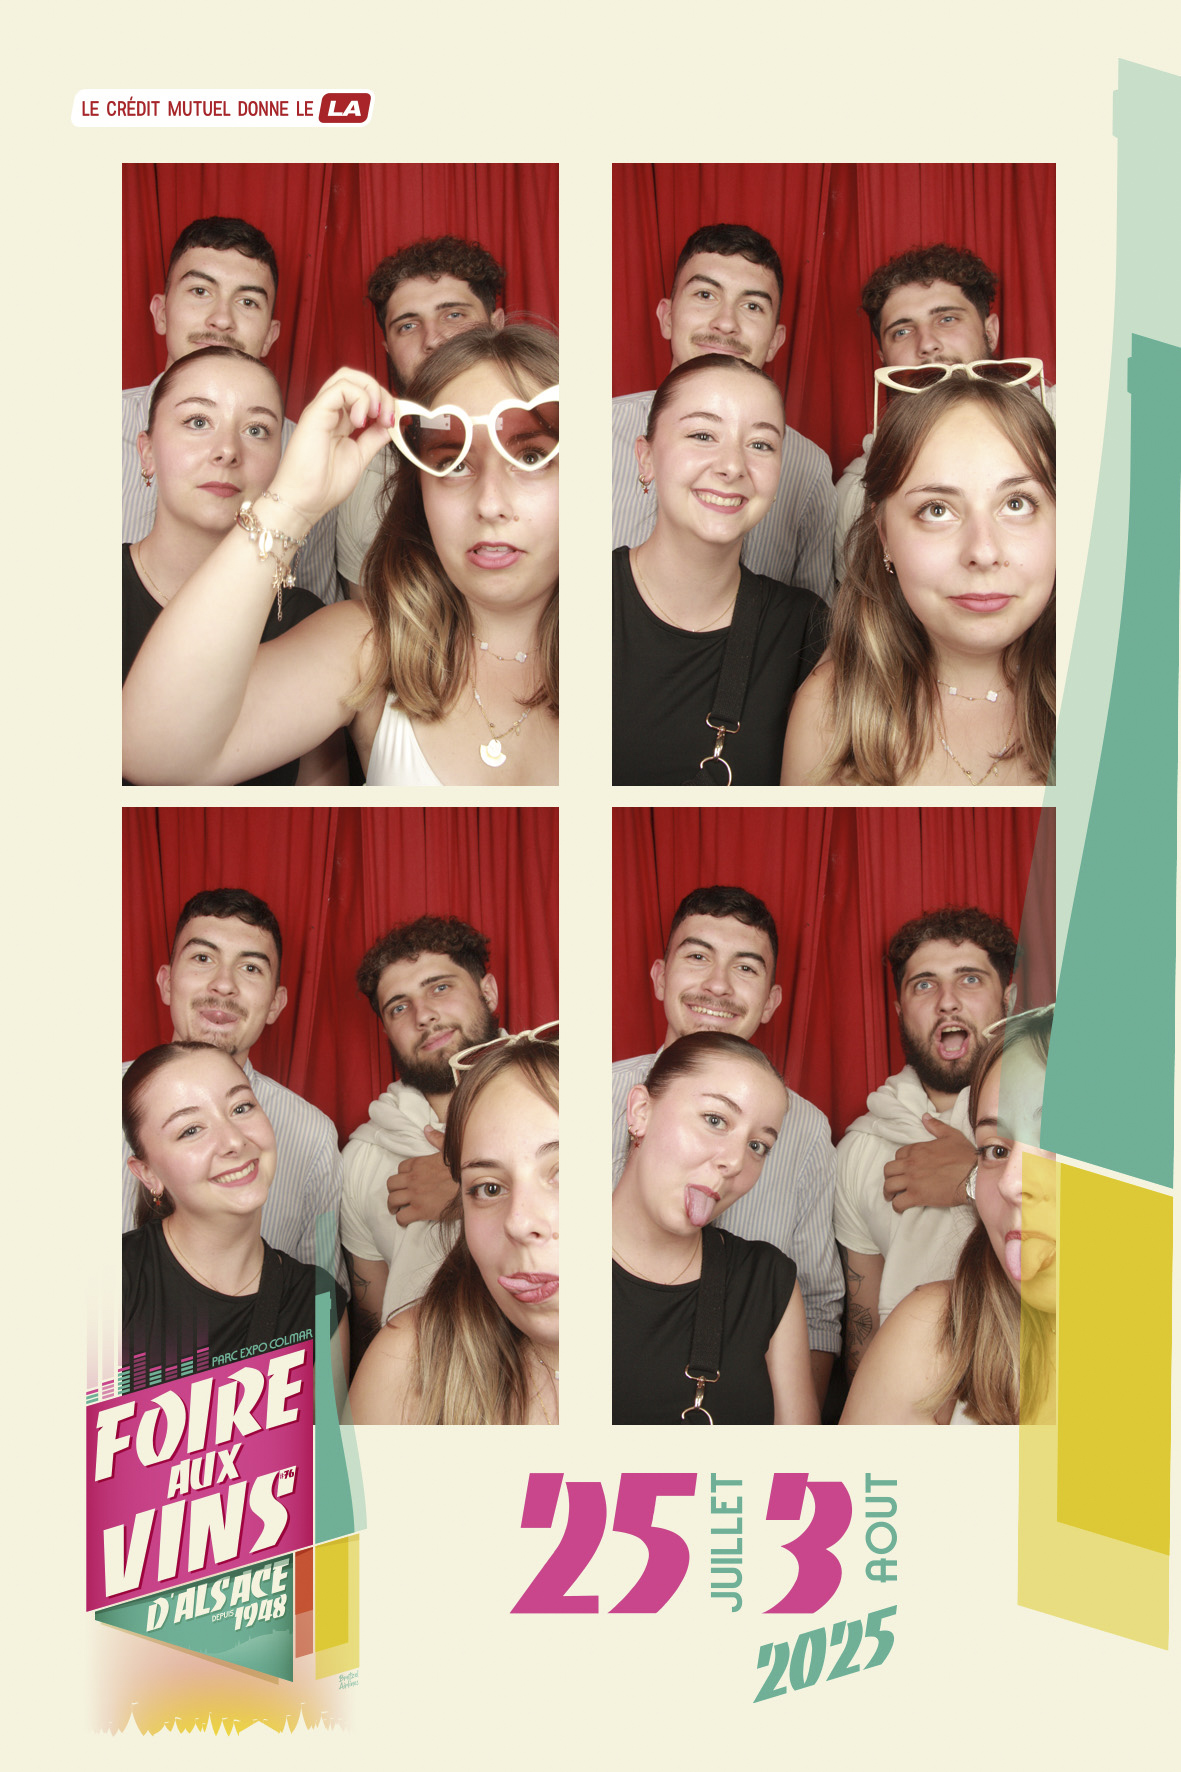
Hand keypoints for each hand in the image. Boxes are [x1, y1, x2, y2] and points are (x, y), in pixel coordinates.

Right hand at [267, 367, 396, 524]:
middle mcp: (330, 411)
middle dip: (379, 391)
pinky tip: (361, 422)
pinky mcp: (315, 412)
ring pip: (348, 376)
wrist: (305, 502)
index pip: (363, 393)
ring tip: (375, 417)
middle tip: (387, 416)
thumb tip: (388, 425)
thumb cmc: (324, 486)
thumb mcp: (360, 457)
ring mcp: (322, 410)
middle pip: (355, 378)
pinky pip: (341, 388)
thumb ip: (373, 439)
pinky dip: (359, 399)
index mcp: (340, 421)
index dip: (383, 402)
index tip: (392, 423)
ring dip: (371, 391)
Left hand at [385, 1128, 456, 1224]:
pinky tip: (406, 1220)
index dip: (402, 1175)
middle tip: (398, 1196)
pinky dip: (401, 1220)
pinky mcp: (420, 1211)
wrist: (472, 1188)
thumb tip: (427, 1129)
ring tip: (396, 1209)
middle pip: (391, 1184)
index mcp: (420, 1164)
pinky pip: (401, 1217)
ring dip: (392, 1205)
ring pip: (392, 1200)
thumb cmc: (462, 1170)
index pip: (401, 1168)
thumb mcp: (450, 1150)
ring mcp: (415, 1195)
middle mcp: (414, 1179)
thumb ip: (437, 1139)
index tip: (407, 1181)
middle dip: (393, 1190)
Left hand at [882, 1117, 976, 1214]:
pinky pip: (898, 1202)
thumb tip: (925, 1116)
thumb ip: (936, 1126)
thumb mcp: (951, 1135)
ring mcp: (913, 1181)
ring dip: (888, 1192)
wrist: (974, 1176)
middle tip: (893, 1183)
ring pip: (889, 1186)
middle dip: (889, 1176)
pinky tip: (901, 1207)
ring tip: (891, 1197)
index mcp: (917, 1149)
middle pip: (888, 1170)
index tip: (905, 1169)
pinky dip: (897, 1206)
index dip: (900, 1162)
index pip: (898, 1155)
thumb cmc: (965, 1156)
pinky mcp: (918, 1196)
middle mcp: (911, 1164)